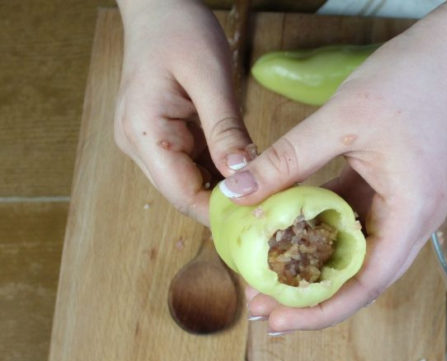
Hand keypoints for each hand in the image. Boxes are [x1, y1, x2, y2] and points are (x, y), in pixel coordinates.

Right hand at [114, 0, 253, 224]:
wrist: (159, 4)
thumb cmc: (180, 29)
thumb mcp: (211, 78)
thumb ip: (225, 129)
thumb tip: (242, 177)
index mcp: (144, 133)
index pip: (182, 194)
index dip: (220, 213)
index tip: (260, 221)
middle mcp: (140, 144)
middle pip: (186, 193)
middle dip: (228, 203)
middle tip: (275, 209)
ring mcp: (151, 141)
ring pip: (193, 182)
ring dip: (229, 188)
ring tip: (271, 192)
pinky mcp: (166, 136)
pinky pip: (196, 163)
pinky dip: (223, 170)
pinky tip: (254, 170)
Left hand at [222, 30, 446, 331]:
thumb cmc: (410, 81)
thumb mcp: (340, 120)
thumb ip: (286, 160)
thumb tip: (235, 193)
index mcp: (411, 214)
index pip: (367, 284)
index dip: (321, 309)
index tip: (278, 322)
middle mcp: (414, 222)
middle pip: (363, 278)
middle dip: (313, 298)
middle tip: (262, 307)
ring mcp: (406, 208)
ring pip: (358, 254)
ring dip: (316, 266)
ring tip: (268, 277)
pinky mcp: (394, 192)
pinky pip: (356, 223)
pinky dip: (323, 232)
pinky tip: (288, 233)